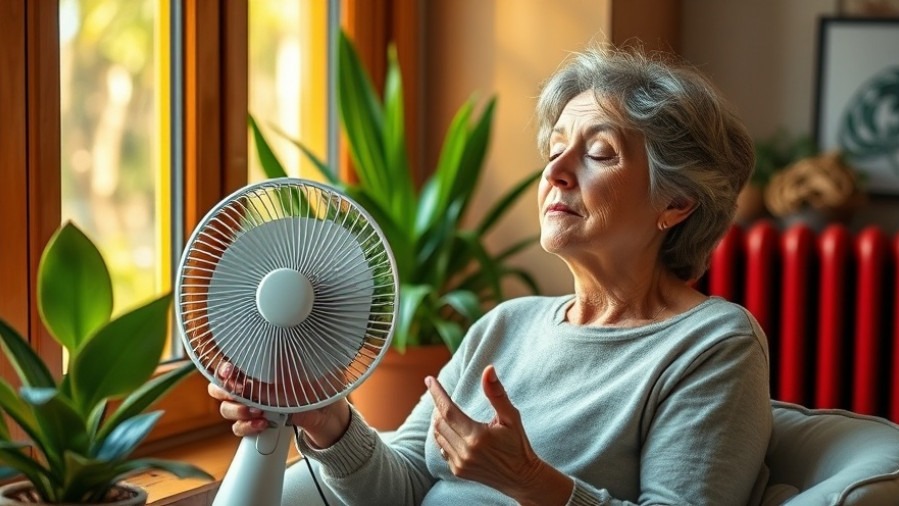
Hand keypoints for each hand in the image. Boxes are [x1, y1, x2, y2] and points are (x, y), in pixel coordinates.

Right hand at [208, 362, 350, 447]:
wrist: (330, 414)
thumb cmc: (322, 385)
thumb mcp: (311, 368)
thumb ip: (293, 361)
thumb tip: (277, 354)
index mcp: (262, 367)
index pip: (231, 364)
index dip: (224, 367)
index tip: (230, 369)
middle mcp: (253, 386)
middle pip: (218, 386)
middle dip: (223, 389)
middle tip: (238, 391)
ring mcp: (253, 406)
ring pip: (225, 408)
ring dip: (236, 409)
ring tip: (256, 411)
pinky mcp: (257, 424)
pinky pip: (239, 428)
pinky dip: (247, 426)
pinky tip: (263, 423)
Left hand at [426, 365, 571, 504]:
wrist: (521, 478)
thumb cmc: (518, 444)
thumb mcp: (511, 417)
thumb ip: (496, 393)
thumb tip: (488, 369)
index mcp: (477, 436)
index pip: (448, 410)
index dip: (437, 393)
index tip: (429, 380)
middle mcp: (465, 451)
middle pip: (439, 422)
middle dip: (438, 405)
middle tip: (442, 394)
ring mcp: (460, 463)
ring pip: (438, 435)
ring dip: (438, 420)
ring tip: (445, 409)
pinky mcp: (458, 471)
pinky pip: (442, 448)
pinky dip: (443, 435)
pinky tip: (453, 430)